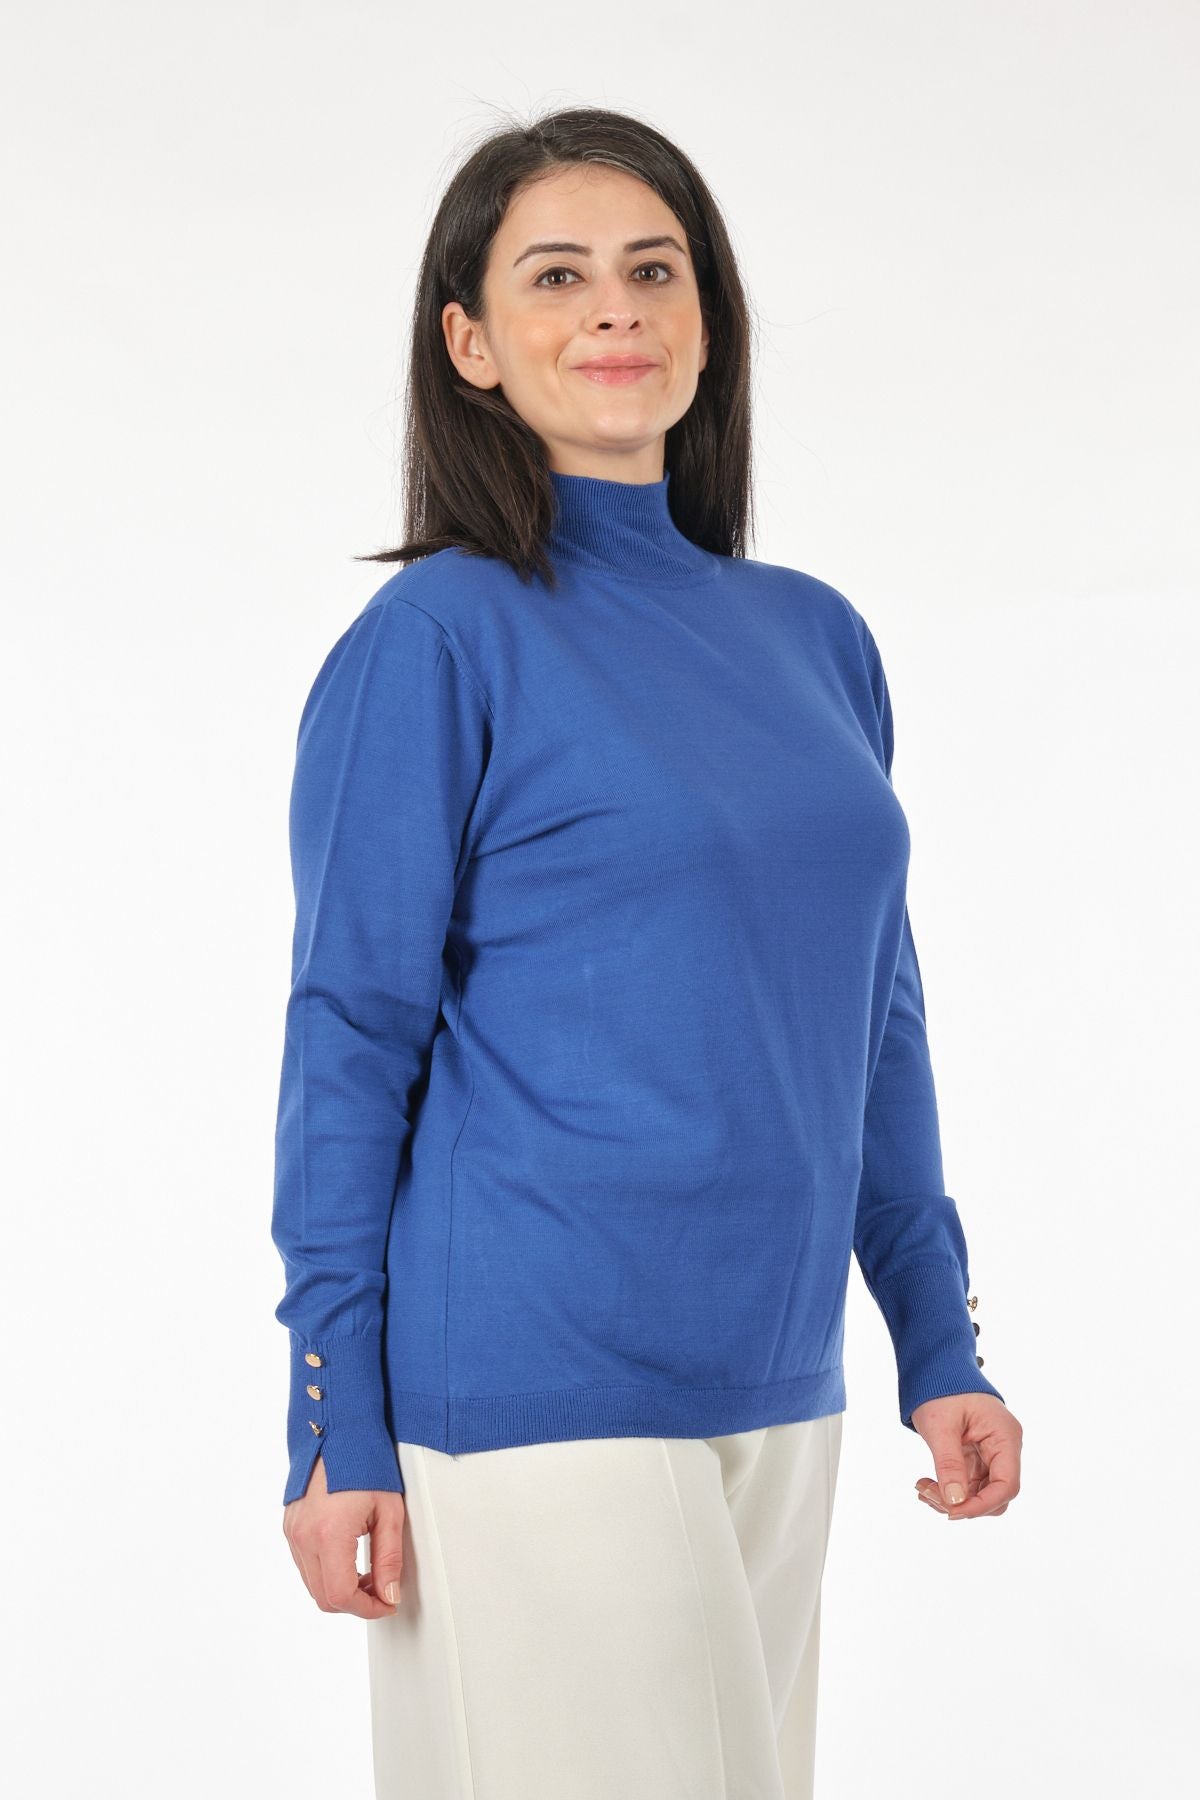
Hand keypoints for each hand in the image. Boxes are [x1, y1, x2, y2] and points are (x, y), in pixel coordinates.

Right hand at [283, 1451, 406, 1616]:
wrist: (338, 1427)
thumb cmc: (366, 1461)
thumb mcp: (389, 1511)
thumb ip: (389, 1559)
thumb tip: (389, 1594)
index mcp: (329, 1533)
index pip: (341, 1596)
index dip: (368, 1608)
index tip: (387, 1603)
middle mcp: (303, 1536)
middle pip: (323, 1597)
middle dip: (355, 1602)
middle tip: (381, 1589)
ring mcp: (293, 1531)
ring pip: (312, 1584)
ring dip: (340, 1589)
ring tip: (368, 1572)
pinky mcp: (290, 1525)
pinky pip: (305, 1564)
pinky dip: (326, 1572)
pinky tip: (349, 1558)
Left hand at [910, 1393, 1020, 1520]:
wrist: (935, 1367)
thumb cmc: (941, 1387)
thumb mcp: (940, 1426)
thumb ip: (949, 1465)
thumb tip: (955, 1503)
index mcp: (1004, 1435)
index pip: (1006, 1484)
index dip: (982, 1505)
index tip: (952, 1512)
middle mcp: (1004, 1446)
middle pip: (996, 1493)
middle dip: (964, 1503)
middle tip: (928, 1495)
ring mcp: (992, 1452)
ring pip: (981, 1492)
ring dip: (953, 1498)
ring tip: (922, 1488)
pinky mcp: (978, 1455)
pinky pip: (970, 1483)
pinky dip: (949, 1489)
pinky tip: (927, 1486)